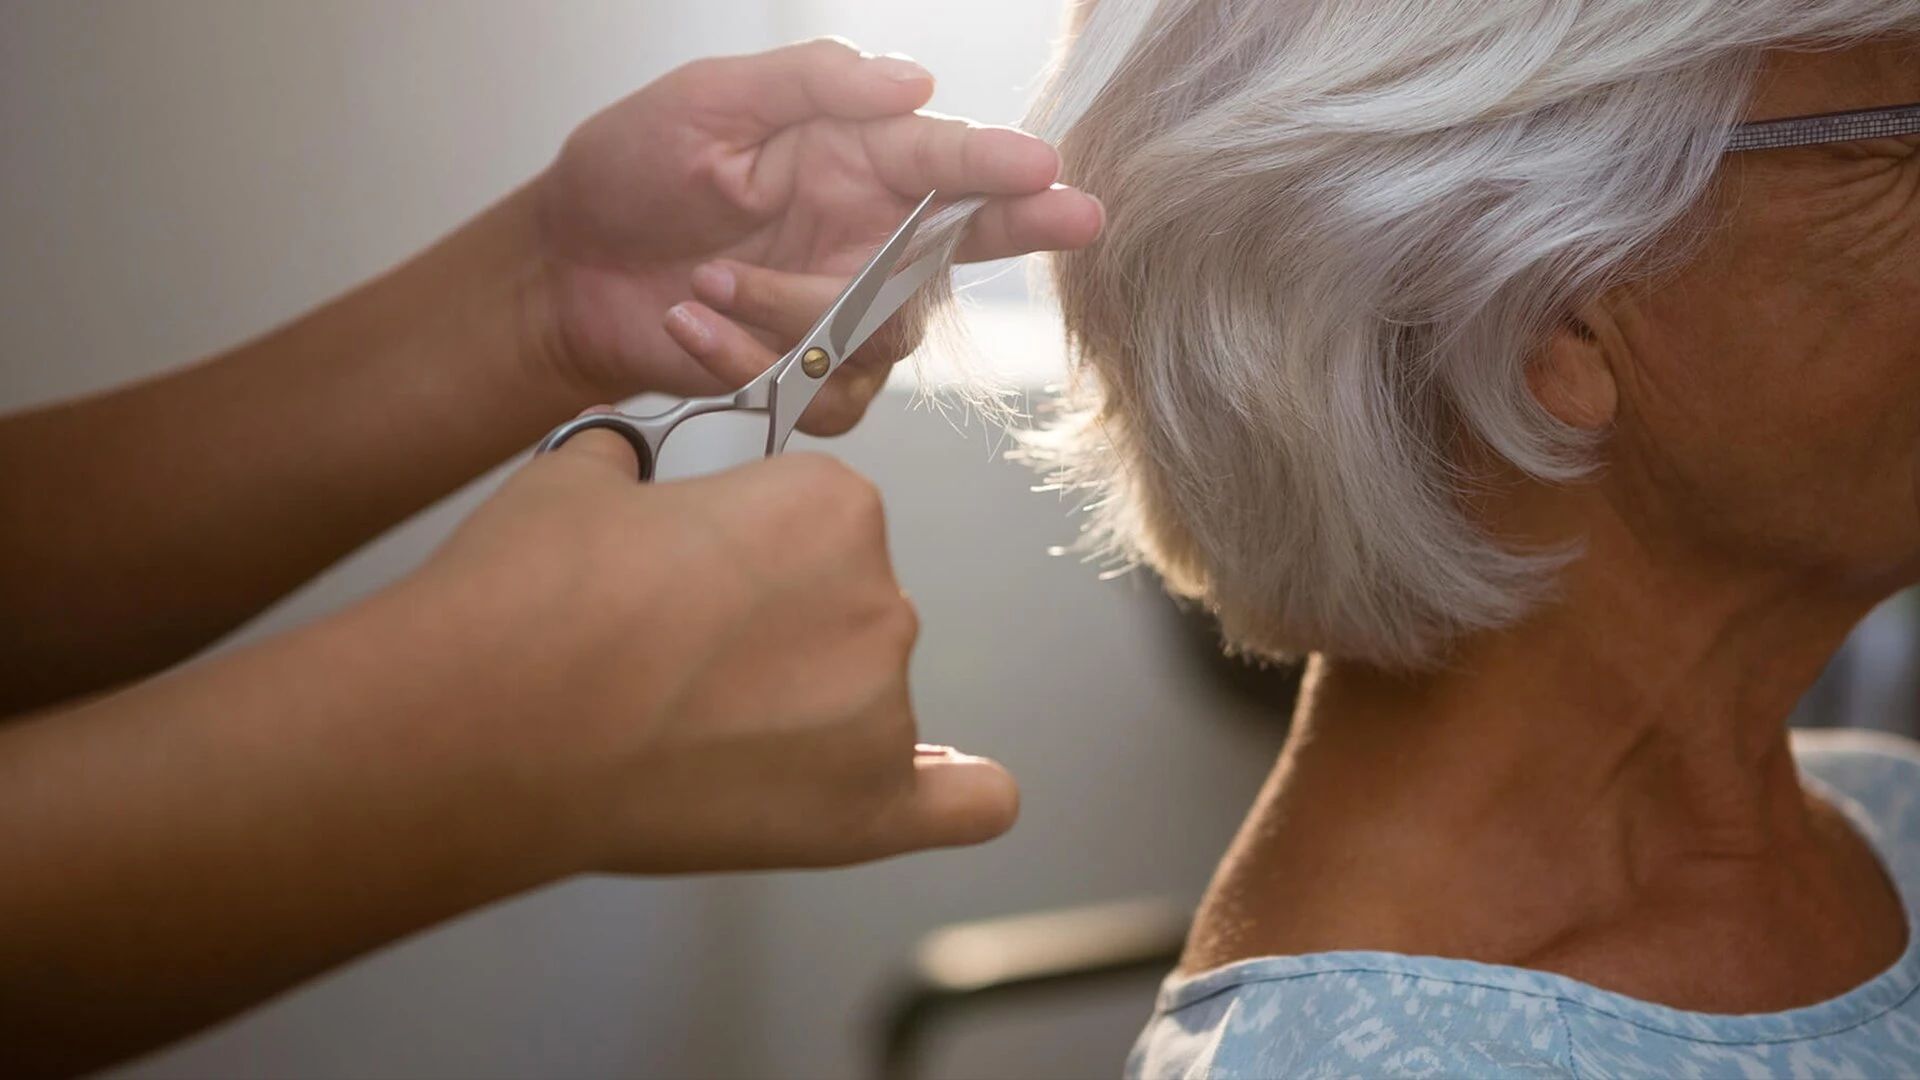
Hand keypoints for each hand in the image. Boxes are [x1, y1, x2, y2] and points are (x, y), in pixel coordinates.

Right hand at [416, 425, 1017, 872]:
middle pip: (850, 607)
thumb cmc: (526, 604)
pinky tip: (940, 785)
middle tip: (679, 659)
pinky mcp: (866, 813)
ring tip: (696, 734)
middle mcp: (879, 601)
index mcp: (832, 507)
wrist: (482, 728)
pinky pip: (965, 803)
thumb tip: (632, 455)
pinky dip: (957, 793)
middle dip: (777, 628)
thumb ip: (639, 459)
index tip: (694, 578)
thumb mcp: (580, 477)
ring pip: (869, 698)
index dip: (750, 550)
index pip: (824, 520)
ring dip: (808, 709)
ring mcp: (880, 712)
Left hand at [530, 39, 1103, 428]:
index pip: (944, 160)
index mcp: (849, 159)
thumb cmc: (627, 174)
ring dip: (791, 311)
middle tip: (1070, 217)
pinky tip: (690, 326)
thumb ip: (809, 81)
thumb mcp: (706, 101)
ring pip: (881, 335)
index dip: (999, 166)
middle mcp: (863, 236)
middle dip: (1022, 228)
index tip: (1045, 170)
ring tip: (703, 281)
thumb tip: (914, 82)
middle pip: (963, 245)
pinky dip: (752, 361)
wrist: (559, 272)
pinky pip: (826, 392)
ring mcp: (839, 311)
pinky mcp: (805, 375)